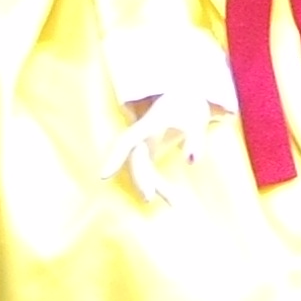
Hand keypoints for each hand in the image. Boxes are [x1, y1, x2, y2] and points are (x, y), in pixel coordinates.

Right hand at [100, 89, 221, 204]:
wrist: (186, 98)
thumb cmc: (189, 106)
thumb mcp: (197, 118)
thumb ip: (195, 139)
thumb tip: (192, 162)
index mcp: (147, 124)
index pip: (125, 141)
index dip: (114, 158)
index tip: (103, 176)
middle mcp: (140, 138)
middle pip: (135, 162)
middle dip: (141, 179)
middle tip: (149, 197)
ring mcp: (143, 147)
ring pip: (143, 172)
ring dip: (156, 187)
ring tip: (177, 203)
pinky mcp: (149, 155)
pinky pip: (150, 174)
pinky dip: (161, 186)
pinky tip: (176, 201)